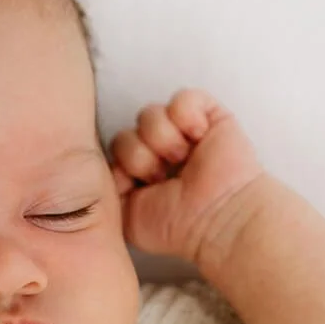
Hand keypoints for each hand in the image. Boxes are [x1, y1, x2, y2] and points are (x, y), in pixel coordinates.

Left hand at [109, 88, 264, 262]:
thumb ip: (108, 192)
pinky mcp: (208, 115)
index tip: (140, 187)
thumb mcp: (127, 217)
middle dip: (139, 156)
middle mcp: (160, 150)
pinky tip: (199, 137)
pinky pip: (182, 97)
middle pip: (126, 131)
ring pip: (148, 113)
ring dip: (162, 140)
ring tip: (182, 158)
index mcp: (140, 171)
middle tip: (161, 177)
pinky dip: (187, 116)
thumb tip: (108, 169)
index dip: (122, 165)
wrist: (216, 218)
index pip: (113, 150)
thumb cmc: (177, 225)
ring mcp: (183, 131)